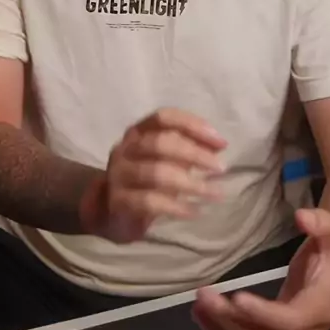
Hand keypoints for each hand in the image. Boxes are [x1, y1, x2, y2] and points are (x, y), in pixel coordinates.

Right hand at [80, 107, 226, 242]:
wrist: (109, 211)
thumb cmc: (145, 180)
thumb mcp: (168, 159)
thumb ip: (190, 148)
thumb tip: (219, 144)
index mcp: (138, 131)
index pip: (164, 117)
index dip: (193, 125)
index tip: (220, 142)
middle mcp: (126, 147)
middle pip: (160, 142)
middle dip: (195, 154)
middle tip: (220, 168)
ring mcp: (119, 174)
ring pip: (156, 172)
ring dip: (190, 183)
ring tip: (215, 193)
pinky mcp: (118, 200)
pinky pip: (149, 201)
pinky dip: (175, 206)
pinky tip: (193, 212)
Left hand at [192, 207, 329, 329]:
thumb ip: (321, 223)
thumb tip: (301, 217)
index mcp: (317, 308)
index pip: (289, 320)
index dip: (263, 313)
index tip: (237, 296)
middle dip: (231, 320)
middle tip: (205, 296)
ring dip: (220, 326)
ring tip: (199, 303)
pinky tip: (200, 313)